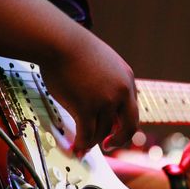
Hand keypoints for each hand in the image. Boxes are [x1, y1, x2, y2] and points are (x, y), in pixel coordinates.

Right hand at [42, 30, 138, 154]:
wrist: (58, 40)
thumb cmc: (73, 48)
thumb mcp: (102, 61)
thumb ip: (108, 80)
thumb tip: (101, 96)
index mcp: (127, 79)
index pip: (131, 109)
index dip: (122, 122)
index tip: (114, 130)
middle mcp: (121, 91)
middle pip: (129, 126)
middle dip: (120, 139)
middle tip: (109, 145)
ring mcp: (105, 100)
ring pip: (103, 131)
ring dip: (93, 142)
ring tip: (84, 147)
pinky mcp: (87, 107)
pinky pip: (87, 134)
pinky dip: (83, 144)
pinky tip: (77, 148)